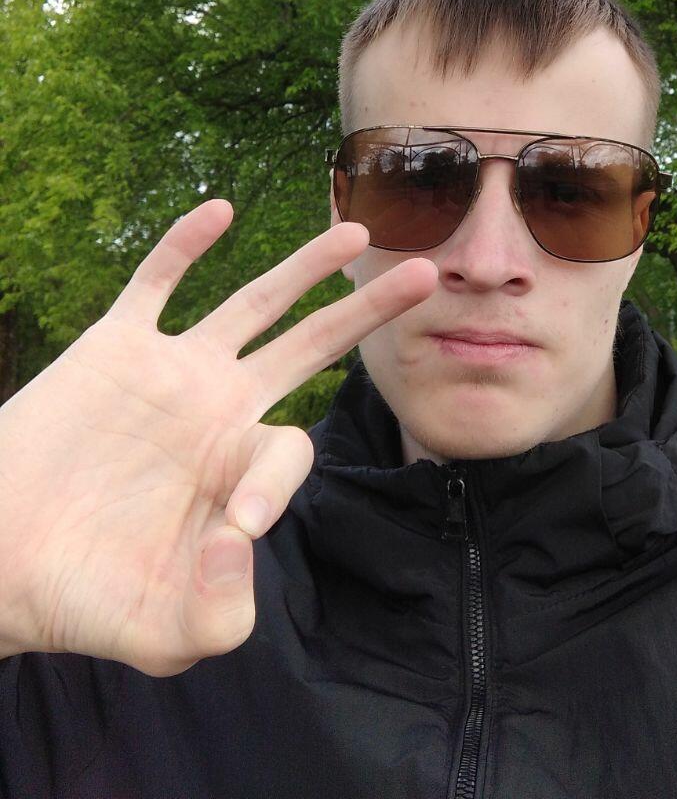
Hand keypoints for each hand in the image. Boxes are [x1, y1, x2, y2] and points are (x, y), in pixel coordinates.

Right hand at [0, 201, 436, 674]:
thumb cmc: (82, 601)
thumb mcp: (169, 633)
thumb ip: (224, 609)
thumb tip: (242, 533)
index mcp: (237, 469)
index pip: (291, 452)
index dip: (273, 487)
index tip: (230, 531)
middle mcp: (218, 409)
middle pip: (311, 346)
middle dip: (366, 314)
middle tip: (426, 276)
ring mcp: (171, 371)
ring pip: (252, 303)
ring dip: (303, 267)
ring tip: (356, 232)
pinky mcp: (115, 347)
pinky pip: (157, 283)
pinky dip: (186, 247)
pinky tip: (220, 211)